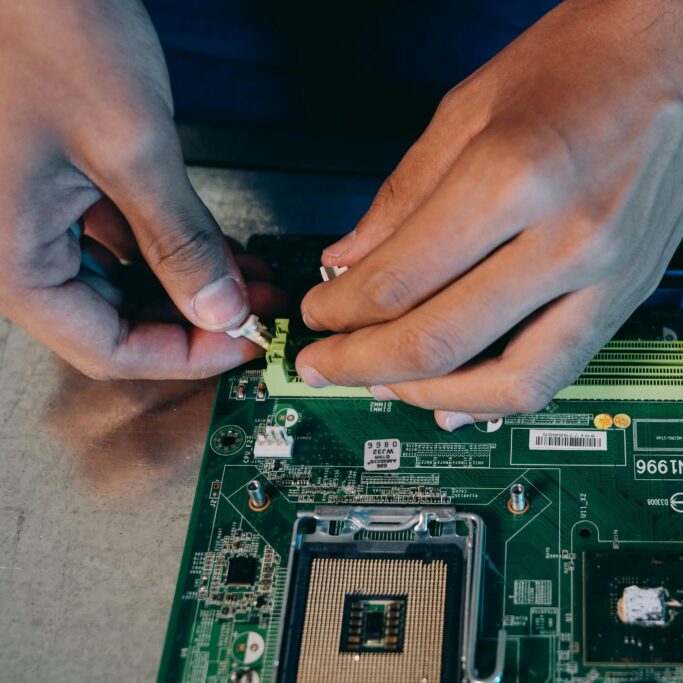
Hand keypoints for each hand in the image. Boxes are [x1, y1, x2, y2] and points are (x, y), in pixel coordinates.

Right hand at [0, 0, 280, 379]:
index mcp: (10, 257)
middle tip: (257, 309)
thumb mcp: (130, 149)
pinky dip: (167, 247)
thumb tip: (218, 307)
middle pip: (110, 322)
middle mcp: (12, 247)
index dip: (183, 356)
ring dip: (187, 284)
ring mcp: (31, 217)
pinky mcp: (53, 188)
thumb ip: (178, 240)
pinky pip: (113, 240)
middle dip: (193, 319)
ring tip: (250, 277)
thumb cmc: (45, 32)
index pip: (104, 347)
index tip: (243, 343)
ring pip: (118, 284)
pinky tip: (217, 245)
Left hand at [299, 0, 682, 428]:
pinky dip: (502, 394)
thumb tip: (350, 260)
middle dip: (363, 365)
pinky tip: (462, 396)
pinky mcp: (635, 291)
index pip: (401, 279)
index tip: (315, 315)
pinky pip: (562, 370)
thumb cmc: (588, 54)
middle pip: (444, 341)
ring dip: (433, 396)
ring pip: (511, 383)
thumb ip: (404, 194)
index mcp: (517, 176)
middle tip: (323, 367)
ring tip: (387, 385)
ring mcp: (613, 274)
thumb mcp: (472, 105)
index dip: (340, 310)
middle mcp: (571, 238)